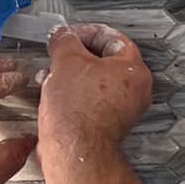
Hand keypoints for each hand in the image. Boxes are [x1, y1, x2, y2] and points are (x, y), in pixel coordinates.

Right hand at [37, 22, 152, 165]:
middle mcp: (135, 91)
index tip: (69, 34)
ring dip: (71, 75)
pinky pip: (90, 101)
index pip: (114, 39)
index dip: (87, 32)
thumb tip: (63, 34)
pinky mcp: (106, 125)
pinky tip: (53, 94)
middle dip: (76, 56)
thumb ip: (65, 41)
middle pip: (104, 61)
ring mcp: (122, 110)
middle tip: (59, 54)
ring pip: (95, 82)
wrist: (73, 151)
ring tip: (49, 75)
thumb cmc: (77, 112)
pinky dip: (73, 94)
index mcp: (134, 71)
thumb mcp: (66, 62)